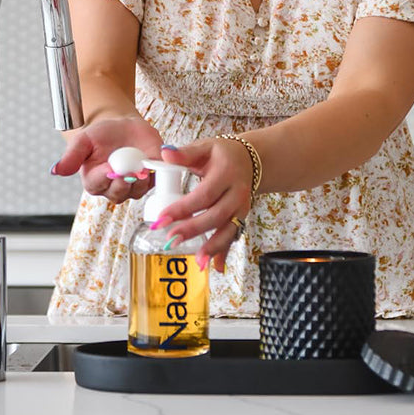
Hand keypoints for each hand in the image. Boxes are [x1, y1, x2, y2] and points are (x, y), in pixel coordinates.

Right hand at [50, 116, 162, 203]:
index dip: (103, 177)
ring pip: (136, 191)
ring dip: (140, 181)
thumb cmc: (101, 135)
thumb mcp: (83, 140)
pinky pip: (154, 183)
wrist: (123, 126)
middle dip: (123, 183)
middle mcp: (113, 187)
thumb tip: (55, 170)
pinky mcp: (150, 179)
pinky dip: (156, 176)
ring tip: (142, 168)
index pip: (97, 185)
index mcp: (94, 181)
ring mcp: (132, 185)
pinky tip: (153, 166)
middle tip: (128, 171)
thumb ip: (71, 156)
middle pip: (118, 193)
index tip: (109, 167)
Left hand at [154, 138, 254, 272]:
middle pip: (216, 215)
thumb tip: (165, 153)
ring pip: (228, 230)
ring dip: (212, 247)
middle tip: (170, 239)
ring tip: (196, 262)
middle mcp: (238, 192)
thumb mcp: (205, 148)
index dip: (183, 208)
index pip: (204, 194)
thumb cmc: (223, 154)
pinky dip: (224, 252)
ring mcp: (242, 207)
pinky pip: (233, 236)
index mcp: (227, 173)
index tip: (162, 218)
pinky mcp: (242, 218)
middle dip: (193, 229)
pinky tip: (214, 267)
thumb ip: (185, 153)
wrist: (251, 161)